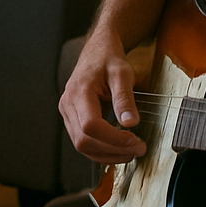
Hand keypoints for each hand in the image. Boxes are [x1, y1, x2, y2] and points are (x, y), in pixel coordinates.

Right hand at [59, 31, 147, 164]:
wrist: (97, 52)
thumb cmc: (108, 59)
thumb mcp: (122, 73)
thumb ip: (125, 98)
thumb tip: (130, 123)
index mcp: (79, 92)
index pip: (91, 126)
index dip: (114, 139)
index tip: (136, 141)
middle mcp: (68, 104)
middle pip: (84, 140)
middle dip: (113, 151)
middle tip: (138, 149)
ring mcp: (67, 113)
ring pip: (81, 146)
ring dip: (107, 154)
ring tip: (130, 152)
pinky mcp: (71, 119)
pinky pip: (82, 142)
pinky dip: (100, 150)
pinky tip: (117, 148)